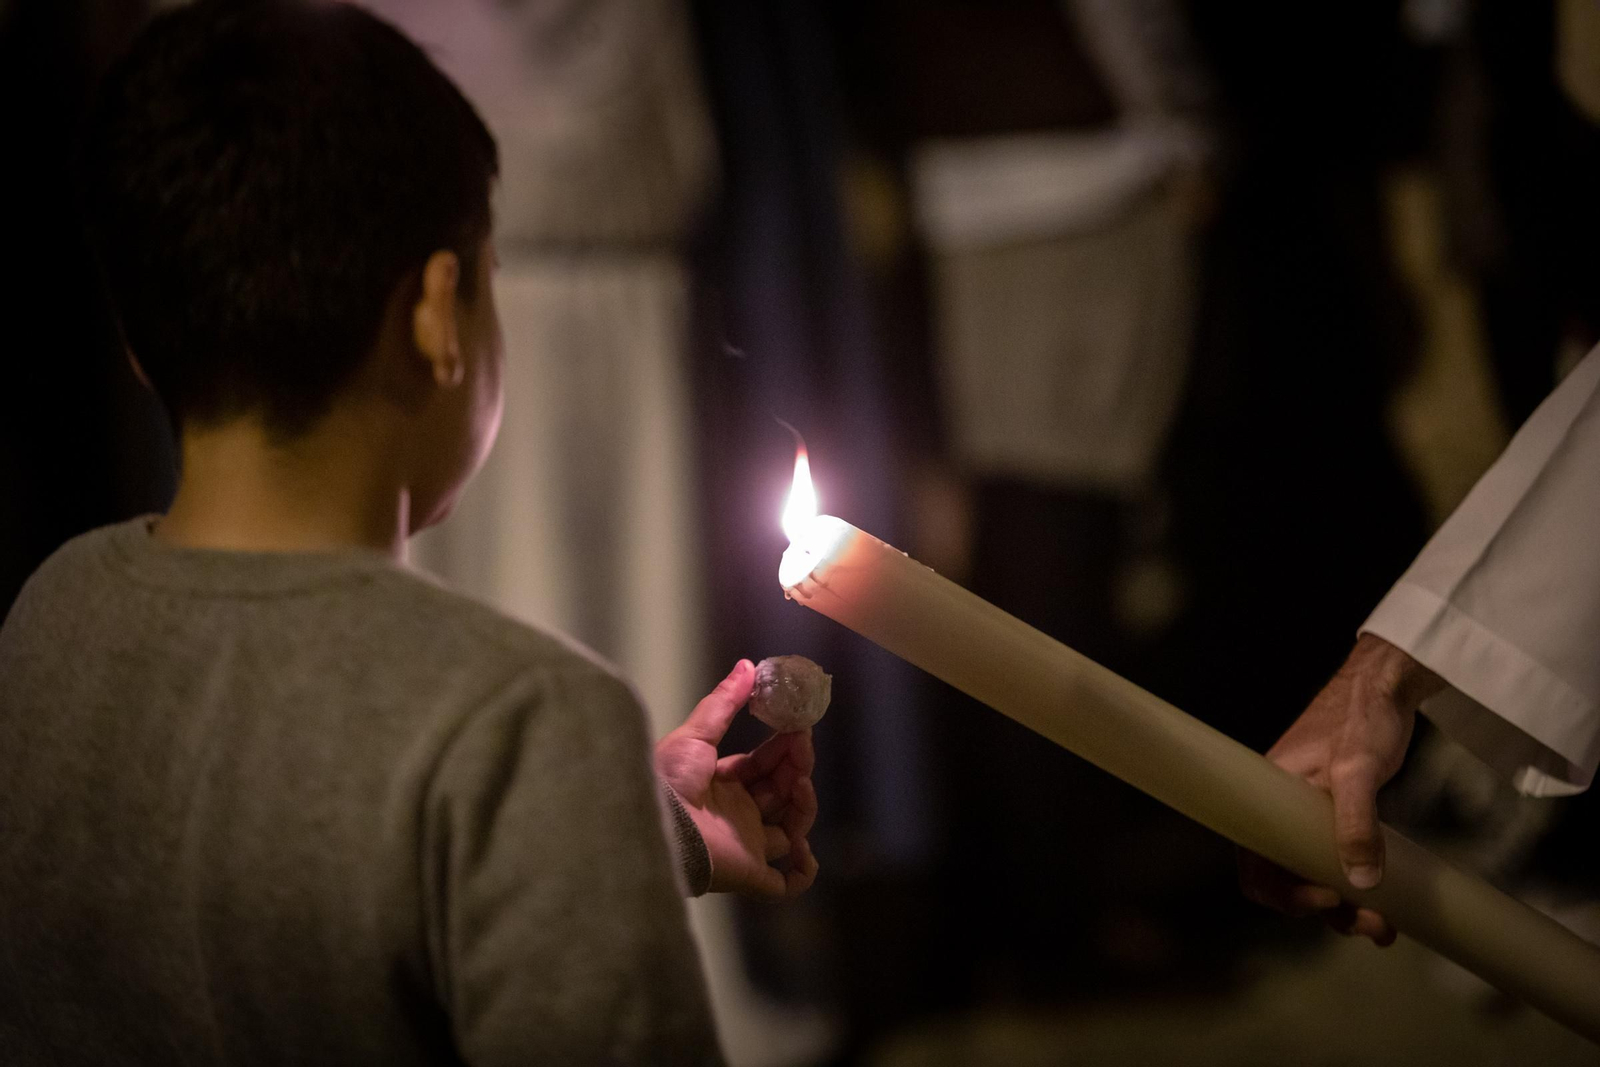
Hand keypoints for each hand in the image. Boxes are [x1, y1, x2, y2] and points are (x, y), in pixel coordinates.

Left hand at [655, 661, 819, 901]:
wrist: (657, 825)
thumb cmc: (670, 780)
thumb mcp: (697, 733)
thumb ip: (724, 702)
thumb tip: (747, 665)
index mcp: (721, 785)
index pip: (762, 767)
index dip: (781, 748)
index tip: (798, 727)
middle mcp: (736, 816)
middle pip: (780, 794)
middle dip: (795, 768)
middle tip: (801, 746)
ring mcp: (746, 846)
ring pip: (791, 829)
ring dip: (803, 805)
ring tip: (799, 783)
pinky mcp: (752, 874)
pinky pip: (786, 883)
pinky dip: (803, 871)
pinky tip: (803, 848)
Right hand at [1237, 634, 1442, 944]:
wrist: (1386, 683)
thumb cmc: (1362, 717)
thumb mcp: (1358, 770)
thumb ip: (1355, 823)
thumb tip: (1360, 883)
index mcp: (1269, 798)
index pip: (1254, 863)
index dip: (1283, 894)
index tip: (1326, 901)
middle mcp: (1282, 810)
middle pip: (1289, 878)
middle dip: (1327, 911)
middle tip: (1371, 926)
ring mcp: (1309, 814)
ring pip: (1315, 874)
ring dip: (1347, 908)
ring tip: (1384, 926)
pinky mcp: (1337, 814)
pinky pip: (1336, 860)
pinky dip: (1357, 888)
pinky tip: (1386, 905)